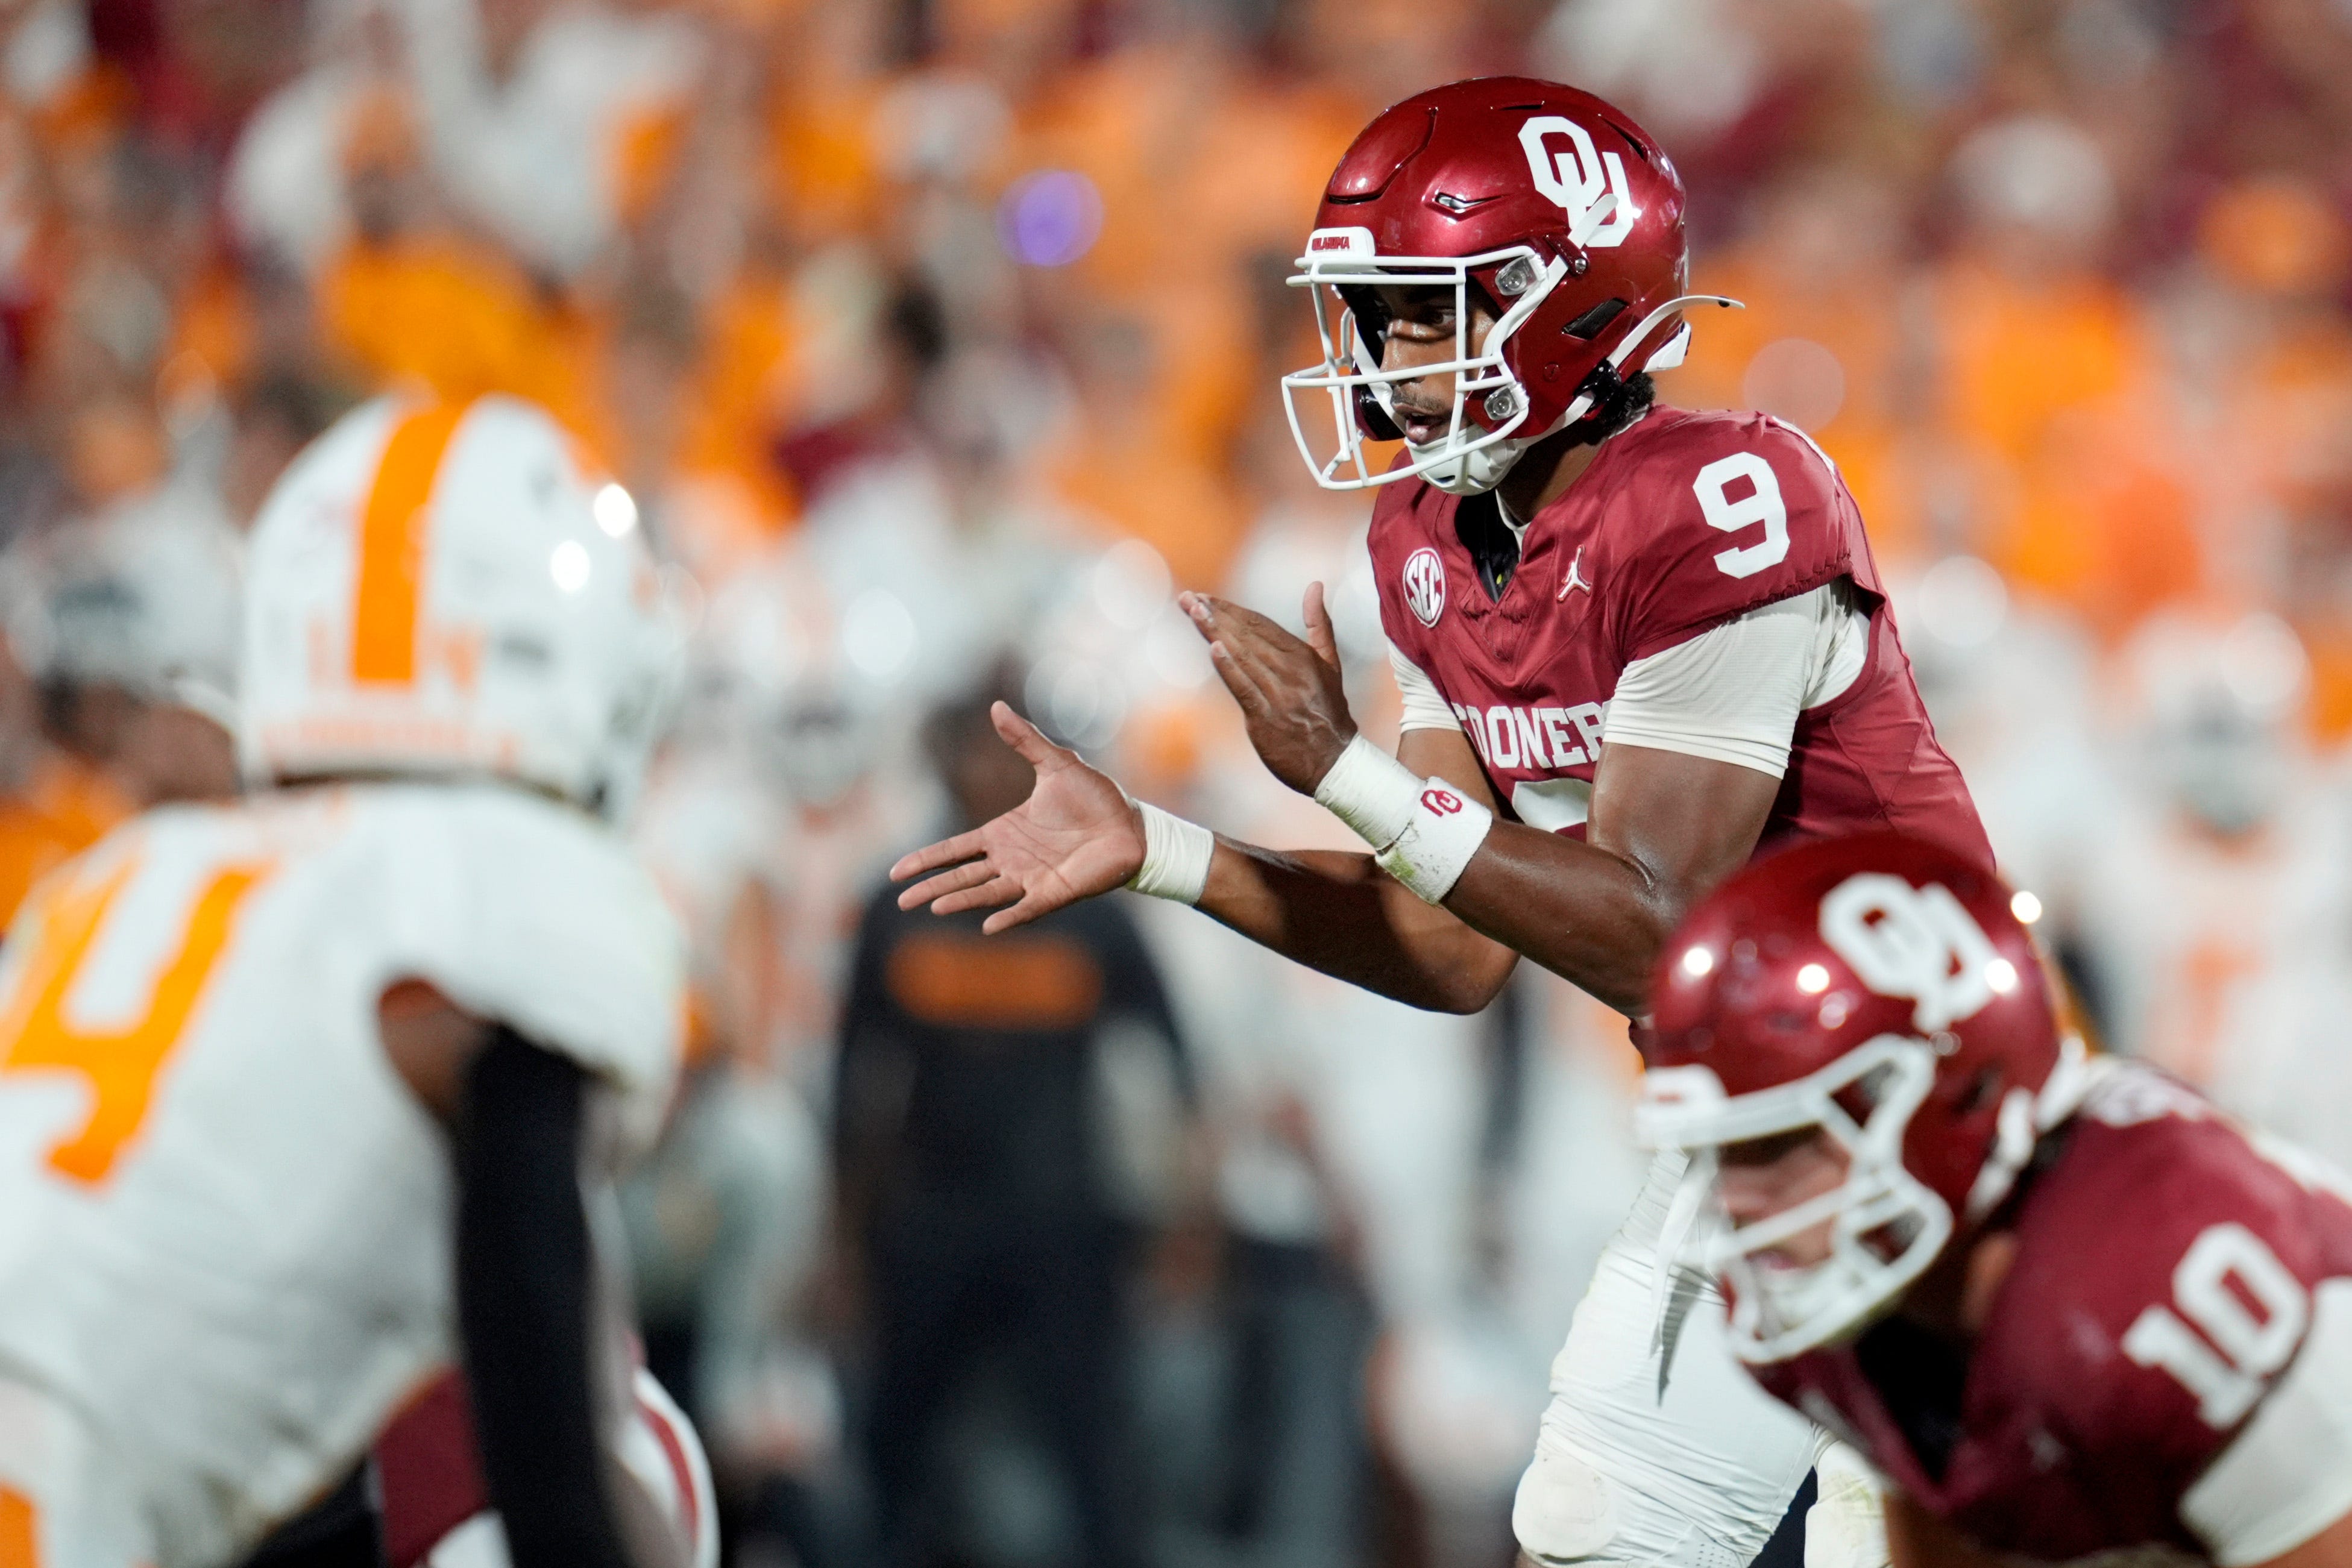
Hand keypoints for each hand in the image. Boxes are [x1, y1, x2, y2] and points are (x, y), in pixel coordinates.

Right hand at [891, 702, 1145, 933]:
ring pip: (987, 893)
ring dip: (962, 900)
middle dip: (931, 888)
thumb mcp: (1056, 763)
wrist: (1132, 824)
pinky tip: (988, 926)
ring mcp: (1031, 878)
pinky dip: (1009, 917)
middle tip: (901, 901)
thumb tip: (996, 706)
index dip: (927, 860)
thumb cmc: (1096, 797)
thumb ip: (1025, 739)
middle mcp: (1012, 859)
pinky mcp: (1055, 892)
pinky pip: (1027, 908)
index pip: (955, 849)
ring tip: (935, 908)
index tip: (897, 871)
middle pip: (962, 876)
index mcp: (1004, 833)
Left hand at [1184, 582, 1356, 795]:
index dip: (1231, 610)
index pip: (1260, 625)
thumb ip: (1319, 623)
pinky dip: (1229, 668)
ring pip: (1242, 657)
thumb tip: (1315, 585)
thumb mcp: (1329, 663)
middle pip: (1247, 637)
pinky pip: (1245, 689)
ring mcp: (1278, 695)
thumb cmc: (1328, 710)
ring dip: (1214, 633)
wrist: (1335, 762)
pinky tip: (1213, 649)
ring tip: (1192, 613)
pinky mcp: (1265, 719)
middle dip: (1215, 616)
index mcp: (1302, 657)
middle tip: (1188, 599)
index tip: (1204, 598)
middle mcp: (1290, 672)